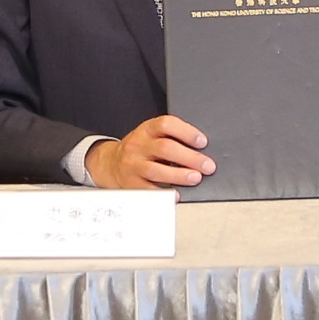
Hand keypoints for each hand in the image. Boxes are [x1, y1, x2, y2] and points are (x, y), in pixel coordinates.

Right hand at [88, 114, 213, 189]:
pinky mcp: (130, 184)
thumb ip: (173, 139)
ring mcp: (132, 165)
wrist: (111, 163)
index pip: (166, 124)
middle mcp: (138, 145)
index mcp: (147, 130)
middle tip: (207, 166)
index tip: (202, 142)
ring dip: (179, 175)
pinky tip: (176, 194)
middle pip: (165, 148)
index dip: (186, 132)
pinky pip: (147, 190)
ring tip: (195, 178)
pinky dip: (164, 193)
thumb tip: (201, 151)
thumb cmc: (140, 150)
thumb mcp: (152, 136)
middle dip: (189, 157)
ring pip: (156, 170)